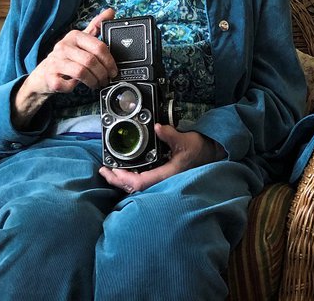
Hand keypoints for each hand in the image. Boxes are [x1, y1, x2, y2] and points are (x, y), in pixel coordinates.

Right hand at [12, 9, 117, 124]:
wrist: (43, 75)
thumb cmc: (66, 57)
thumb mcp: (81, 40)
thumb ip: (96, 26)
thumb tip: (111, 11)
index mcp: (74, 36)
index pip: (99, 46)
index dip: (109, 61)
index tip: (113, 70)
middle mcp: (63, 46)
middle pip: (91, 60)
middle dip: (102, 73)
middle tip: (106, 79)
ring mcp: (55, 61)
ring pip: (82, 72)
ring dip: (93, 81)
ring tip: (96, 84)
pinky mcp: (50, 77)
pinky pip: (68, 84)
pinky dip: (74, 87)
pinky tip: (75, 84)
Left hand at [98, 124, 224, 192]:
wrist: (209, 153)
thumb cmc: (199, 149)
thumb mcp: (185, 141)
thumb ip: (171, 135)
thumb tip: (159, 127)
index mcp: (166, 175)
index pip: (141, 182)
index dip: (125, 178)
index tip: (114, 170)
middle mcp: (162, 180)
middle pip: (135, 187)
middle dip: (117, 180)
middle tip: (104, 171)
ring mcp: (161, 180)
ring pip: (137, 185)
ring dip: (122, 180)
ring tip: (109, 172)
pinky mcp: (161, 176)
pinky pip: (142, 181)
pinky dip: (130, 178)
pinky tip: (124, 172)